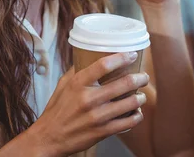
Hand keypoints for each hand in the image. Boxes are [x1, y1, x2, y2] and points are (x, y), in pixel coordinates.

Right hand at [31, 52, 149, 155]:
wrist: (49, 138)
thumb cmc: (57, 110)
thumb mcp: (63, 85)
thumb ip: (77, 70)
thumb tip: (91, 56)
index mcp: (78, 83)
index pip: (104, 65)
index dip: (122, 57)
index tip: (132, 55)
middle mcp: (89, 98)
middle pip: (124, 83)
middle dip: (140, 78)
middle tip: (144, 77)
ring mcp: (97, 116)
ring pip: (130, 102)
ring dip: (140, 97)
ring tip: (141, 95)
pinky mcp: (102, 132)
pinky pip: (128, 122)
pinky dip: (136, 116)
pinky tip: (136, 113)